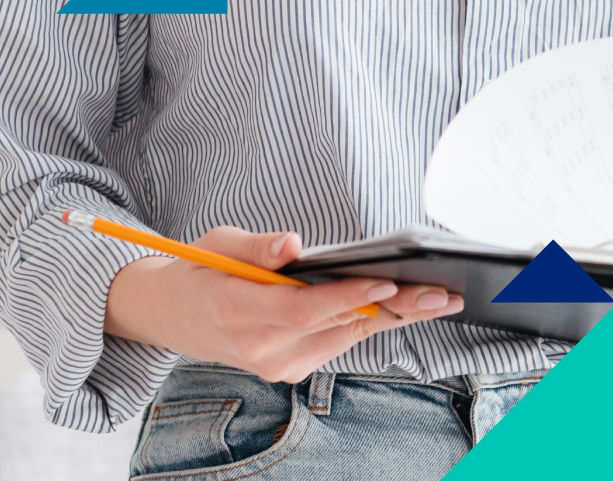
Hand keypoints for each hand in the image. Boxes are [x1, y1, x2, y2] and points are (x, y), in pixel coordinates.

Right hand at [102, 225, 463, 382]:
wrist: (172, 316)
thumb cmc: (199, 270)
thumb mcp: (217, 243)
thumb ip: (256, 246)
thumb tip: (293, 244)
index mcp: (235, 311)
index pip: (302, 308)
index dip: (347, 297)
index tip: (387, 283)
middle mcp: (259, 348)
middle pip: (337, 326)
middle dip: (394, 308)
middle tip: (441, 293)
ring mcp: (275, 365)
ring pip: (346, 337)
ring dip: (394, 317)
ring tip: (438, 297)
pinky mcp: (289, 370)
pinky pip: (338, 343)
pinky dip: (370, 322)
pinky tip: (406, 307)